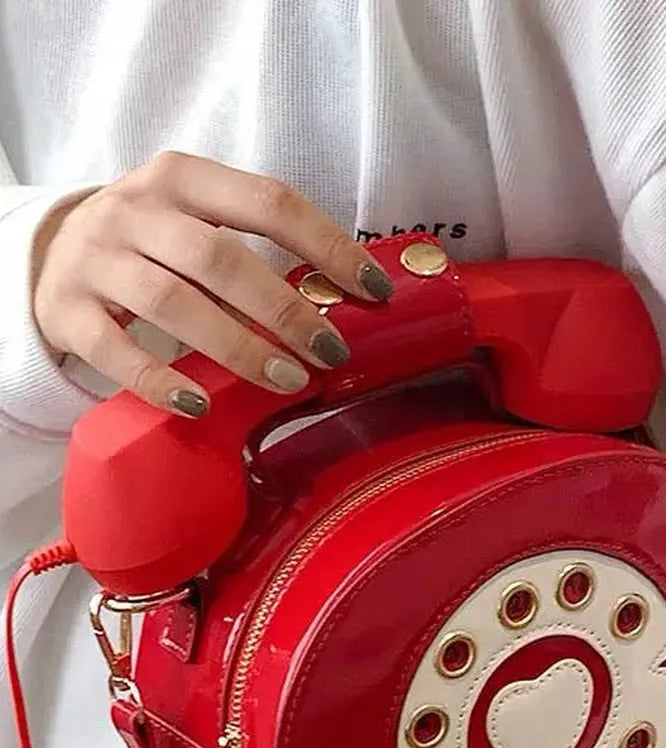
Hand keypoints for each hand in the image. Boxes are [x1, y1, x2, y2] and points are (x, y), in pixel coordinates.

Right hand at [32, 152, 393, 416]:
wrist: (48, 253)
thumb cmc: (149, 244)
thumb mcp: (194, 222)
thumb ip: (251, 248)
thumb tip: (336, 301)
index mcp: (183, 179)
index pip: (269, 201)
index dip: (327, 246)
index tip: (372, 289)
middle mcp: (136, 209)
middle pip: (219, 258)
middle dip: (284, 309)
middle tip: (330, 352)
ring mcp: (96, 258)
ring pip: (172, 303)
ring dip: (237, 346)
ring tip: (287, 380)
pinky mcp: (66, 309)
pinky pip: (115, 350)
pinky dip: (160, 381)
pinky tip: (201, 404)